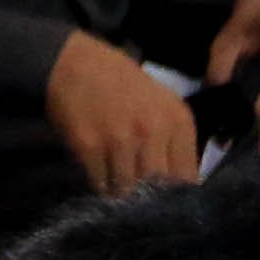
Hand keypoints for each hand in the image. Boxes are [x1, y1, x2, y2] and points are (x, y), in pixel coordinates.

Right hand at [45, 29, 202, 197]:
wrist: (73, 64)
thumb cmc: (120, 83)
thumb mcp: (160, 103)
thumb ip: (173, 139)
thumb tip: (181, 183)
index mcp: (177, 120)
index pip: (186, 177)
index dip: (175, 192)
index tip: (163, 195)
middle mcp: (153, 131)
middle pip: (158, 187)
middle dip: (147, 195)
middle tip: (137, 193)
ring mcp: (121, 140)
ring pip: (127, 188)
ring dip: (120, 190)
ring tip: (114, 179)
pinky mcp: (90, 147)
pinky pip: (100, 182)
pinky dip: (99, 183)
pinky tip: (97, 172)